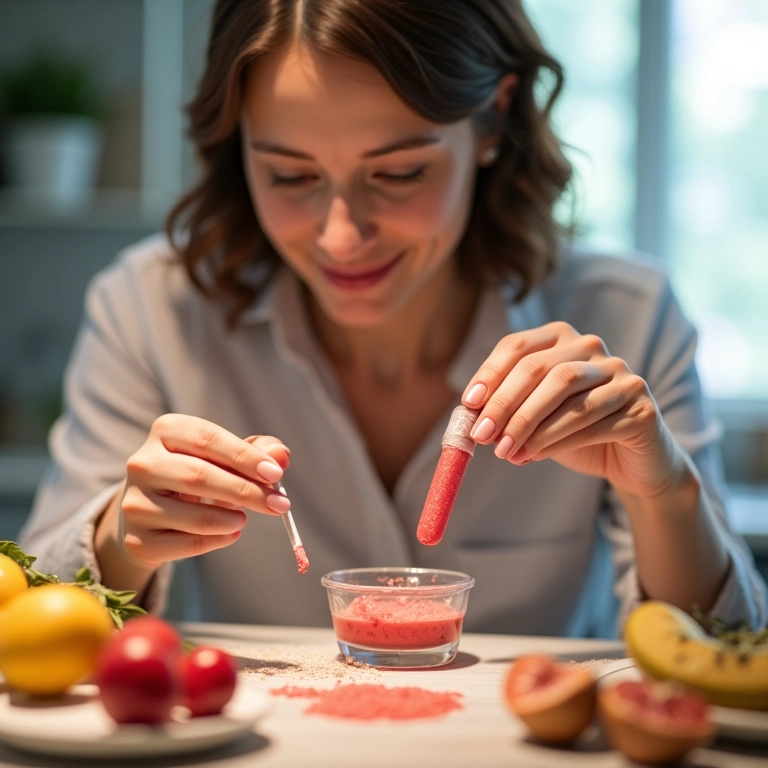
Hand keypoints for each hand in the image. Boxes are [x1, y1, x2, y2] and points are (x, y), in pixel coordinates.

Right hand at [118, 414, 290, 567]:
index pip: (208, 439)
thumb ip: (258, 451)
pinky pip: (187, 544)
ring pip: (195, 516)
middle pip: (199, 476)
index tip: (276, 474)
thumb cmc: (198, 472)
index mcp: (165, 430)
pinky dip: (218, 540)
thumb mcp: (226, 454)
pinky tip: (230, 532)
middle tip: (280, 505)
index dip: (245, 457)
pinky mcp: (138, 539)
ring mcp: (135, 503)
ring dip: (231, 519)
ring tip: (245, 518)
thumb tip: (281, 456)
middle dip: (246, 492)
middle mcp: (142, 463)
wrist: (152, 509)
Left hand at [461, 321, 686, 497]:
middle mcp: (592, 348)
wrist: (632, 464)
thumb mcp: (534, 417)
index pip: (518, 346)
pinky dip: (556, 440)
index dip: (490, 373)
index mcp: (561, 339)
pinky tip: (534, 456)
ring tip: (506, 452)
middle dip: (504, 404)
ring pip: (566, 392)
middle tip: (482, 435)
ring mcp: (621, 374)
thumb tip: (471, 414)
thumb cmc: (574, 433)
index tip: (469, 403)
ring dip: (528, 425)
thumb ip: (507, 409)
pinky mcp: (641, 405)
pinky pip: (592, 421)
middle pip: (539, 368)